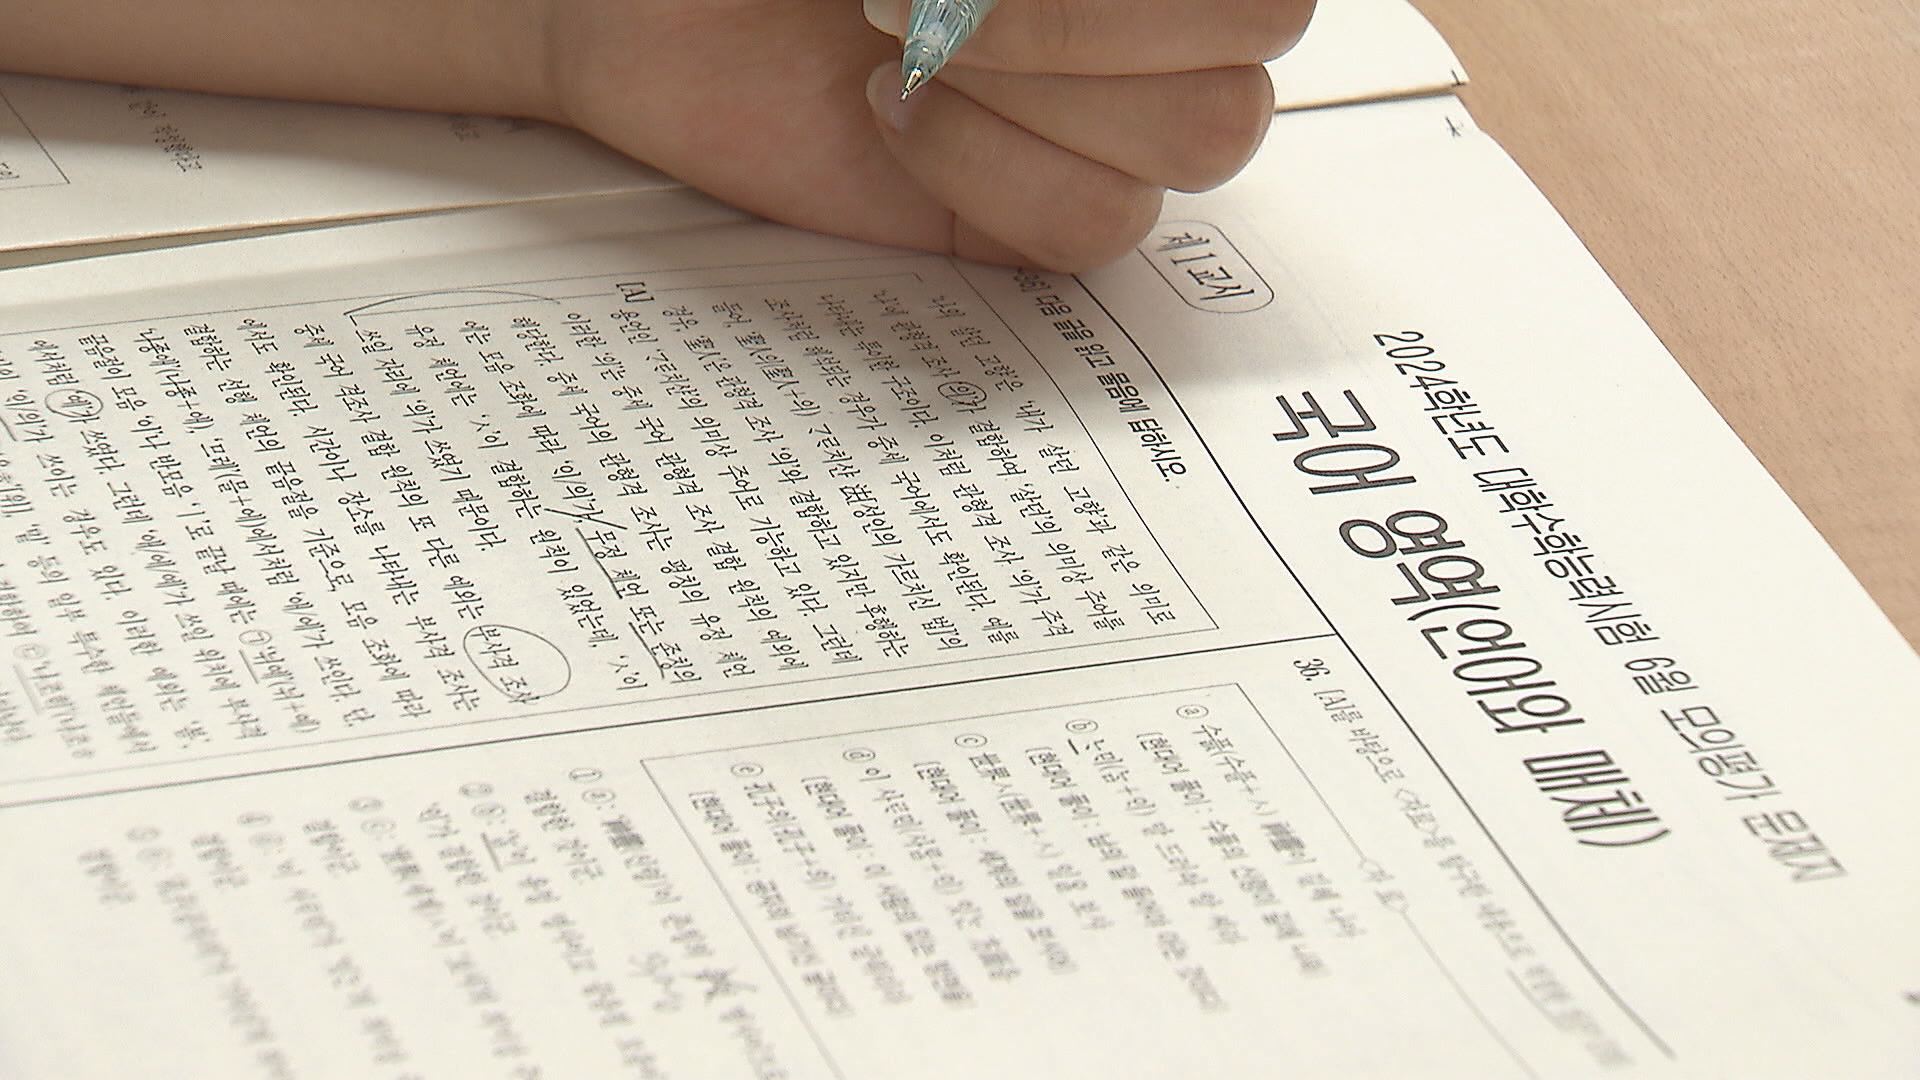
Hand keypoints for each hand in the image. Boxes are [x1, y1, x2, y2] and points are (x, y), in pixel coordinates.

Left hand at [547, 0, 1313, 269]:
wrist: (631, 1)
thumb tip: (1026, 11)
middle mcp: (1133, 16)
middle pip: (1258, 37)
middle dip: (1090, 24)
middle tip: (939, 1)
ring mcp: (1088, 112)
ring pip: (1202, 139)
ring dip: (1047, 93)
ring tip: (909, 50)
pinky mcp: (1019, 205)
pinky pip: (1095, 226)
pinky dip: (991, 174)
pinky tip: (893, 118)